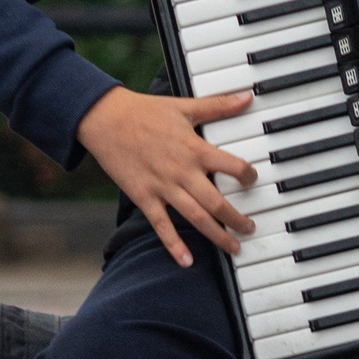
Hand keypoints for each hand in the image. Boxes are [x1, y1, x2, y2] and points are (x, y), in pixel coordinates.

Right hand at [77, 86, 259, 266]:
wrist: (105, 119)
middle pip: (217, 202)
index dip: (248, 175)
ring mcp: (162, 187)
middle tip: (250, 228)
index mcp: (194, 148)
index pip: (232, 166)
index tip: (253, 181)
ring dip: (217, 235)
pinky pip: (161, 226)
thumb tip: (246, 97)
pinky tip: (187, 261)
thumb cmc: (144, 111)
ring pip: (196, 218)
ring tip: (233, 248)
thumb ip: (217, 106)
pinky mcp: (144, 197)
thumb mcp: (184, 106)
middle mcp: (182, 171)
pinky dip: (174, 245)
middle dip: (237, 219)